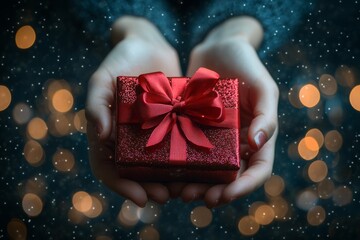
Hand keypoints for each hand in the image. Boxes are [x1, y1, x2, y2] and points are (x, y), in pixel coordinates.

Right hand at [86, 16, 180, 206]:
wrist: (149, 46)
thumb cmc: (120, 60)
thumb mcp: (101, 79)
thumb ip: (96, 105)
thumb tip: (100, 136)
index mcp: (108, 134)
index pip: (108, 167)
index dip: (121, 185)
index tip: (141, 198)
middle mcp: (129, 139)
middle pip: (135, 172)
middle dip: (150, 187)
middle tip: (166, 196)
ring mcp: (152, 134)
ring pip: (158, 165)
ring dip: (170, 180)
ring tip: (184, 188)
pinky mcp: (172, 125)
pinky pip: (178, 146)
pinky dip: (186, 159)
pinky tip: (200, 166)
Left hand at [176, 16, 278, 207]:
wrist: (219, 46)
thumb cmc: (247, 64)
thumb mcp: (263, 87)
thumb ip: (267, 116)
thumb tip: (258, 144)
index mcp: (257, 136)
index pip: (257, 170)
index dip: (243, 187)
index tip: (224, 196)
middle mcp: (237, 142)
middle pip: (228, 176)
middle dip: (212, 190)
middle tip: (192, 196)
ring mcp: (215, 136)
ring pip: (207, 168)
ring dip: (194, 182)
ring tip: (176, 189)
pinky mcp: (194, 126)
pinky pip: (188, 149)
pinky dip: (180, 162)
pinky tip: (165, 169)